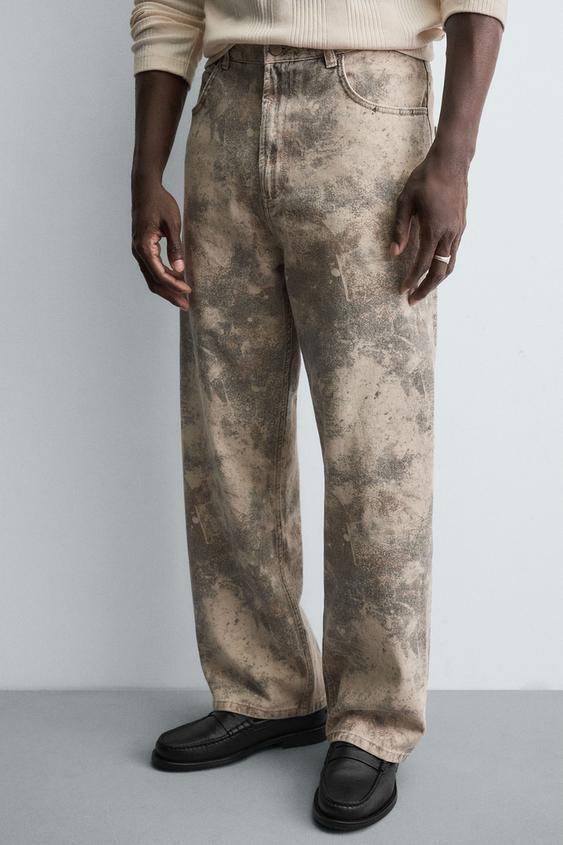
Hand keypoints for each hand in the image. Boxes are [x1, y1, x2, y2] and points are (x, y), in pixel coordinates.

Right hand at [131, 177, 190, 309]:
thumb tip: (180, 270)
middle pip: (153, 281)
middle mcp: (138, 252)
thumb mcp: (172, 223)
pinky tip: (174, 284)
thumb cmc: (160, 203)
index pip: (159, 273)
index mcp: (144, 246)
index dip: (175, 285)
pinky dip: (162, 280)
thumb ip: (176, 247)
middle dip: (170, 295)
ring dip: (166, 290)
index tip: (189, 290)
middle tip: (186, 306)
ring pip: (151, 278)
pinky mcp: (142, 250)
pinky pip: (151, 270)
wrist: (145, 189)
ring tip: (181, 300)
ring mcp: (138, 252)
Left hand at [390, 148, 467, 305]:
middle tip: (413, 300)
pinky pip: (454, 252)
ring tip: (423, 288)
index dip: (411, 279)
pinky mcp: (461, 226)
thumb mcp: (405, 201)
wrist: (452, 162)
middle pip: (439, 271)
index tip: (402, 291)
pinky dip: (444, 265)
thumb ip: (399, 229)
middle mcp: (449, 233)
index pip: (421, 263)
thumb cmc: (425, 179)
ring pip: (450, 264)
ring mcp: (458, 230)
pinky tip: (434, 266)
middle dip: (426, 288)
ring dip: (437, 279)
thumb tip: (393, 253)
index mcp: (433, 228)